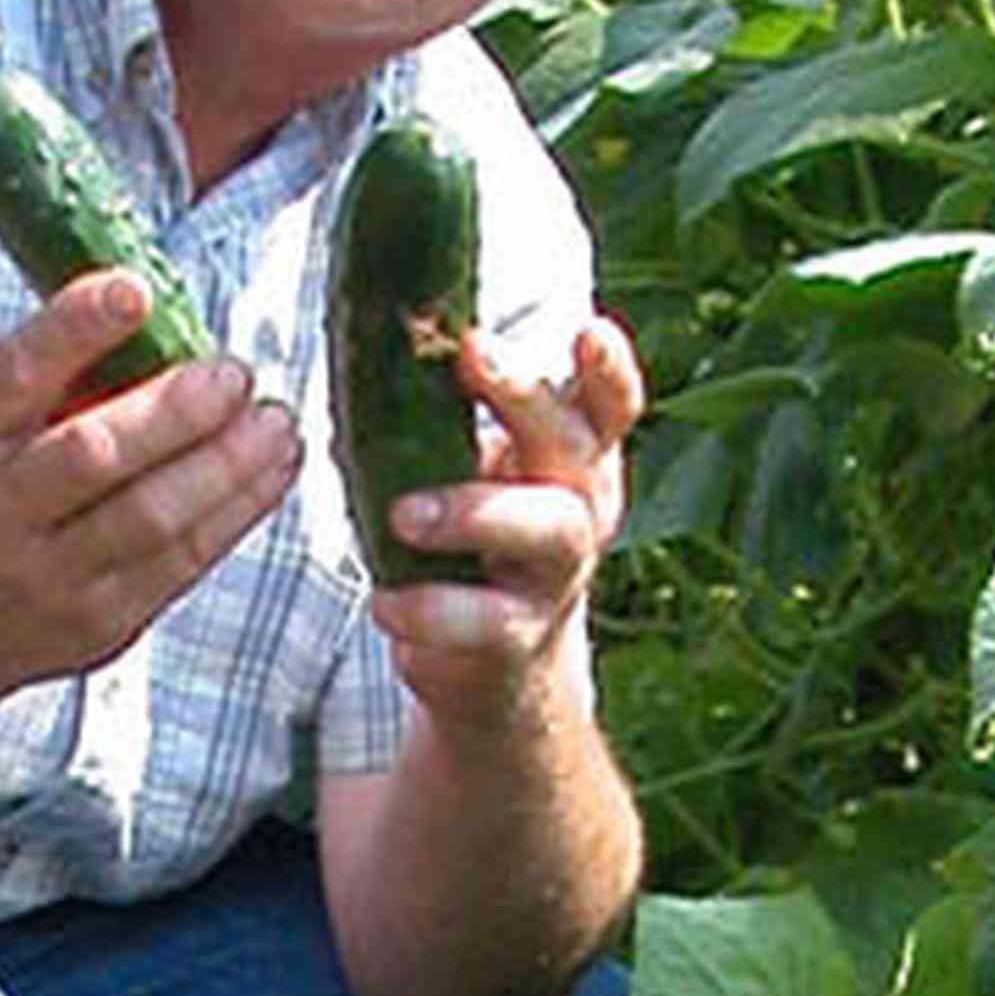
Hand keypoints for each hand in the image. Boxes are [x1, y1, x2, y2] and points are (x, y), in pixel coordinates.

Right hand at [0, 269, 297, 699]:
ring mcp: (44, 577)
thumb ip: (50, 382)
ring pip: (150, 517)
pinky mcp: (96, 624)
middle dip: (176, 408)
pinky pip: (179, 563)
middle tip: (233, 373)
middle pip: (93, 454)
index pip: (12, 376)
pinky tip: (270, 470)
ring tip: (273, 421)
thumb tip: (163, 319)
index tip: (135, 292)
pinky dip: (236, 511)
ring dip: (226, 464)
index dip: (75, 329)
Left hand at [370, 314, 641, 729]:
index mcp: (572, 456)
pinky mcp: (519, 638)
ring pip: (547, 529)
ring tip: (401, 515)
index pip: (610, 402)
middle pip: (574, 444)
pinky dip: (429, 609)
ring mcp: (556, 576)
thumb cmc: (479, 540)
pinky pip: (485, 620)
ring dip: (474, 511)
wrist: (493, 667)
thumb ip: (459, 414)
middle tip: (472, 353)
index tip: (587, 327)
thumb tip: (388, 329)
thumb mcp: (481, 470)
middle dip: (526, 395)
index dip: (608, 366)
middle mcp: (580, 508)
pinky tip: (385, 602)